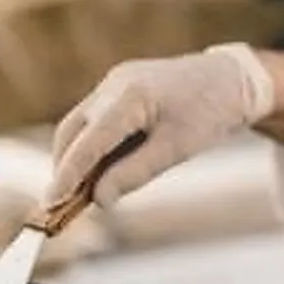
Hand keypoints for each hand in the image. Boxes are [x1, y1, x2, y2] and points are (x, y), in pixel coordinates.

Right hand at [47, 43, 274, 207]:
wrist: (233, 80)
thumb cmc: (211, 113)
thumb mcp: (177, 149)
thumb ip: (135, 173)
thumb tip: (99, 199)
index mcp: (130, 97)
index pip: (88, 142)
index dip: (67, 176)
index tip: (51, 204)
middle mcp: (115, 84)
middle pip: (72, 131)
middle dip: (63, 167)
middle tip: (59, 204)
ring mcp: (115, 82)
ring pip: (80, 124)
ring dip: (76, 157)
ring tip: (77, 192)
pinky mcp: (121, 85)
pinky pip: (96, 118)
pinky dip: (92, 144)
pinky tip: (100, 168)